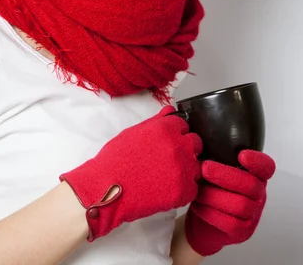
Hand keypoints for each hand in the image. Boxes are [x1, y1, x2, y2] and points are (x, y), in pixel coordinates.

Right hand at [60, 105, 202, 241]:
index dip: (176, 134)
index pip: (184, 126)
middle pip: (195, 143)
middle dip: (185, 149)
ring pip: (197, 166)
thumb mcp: (134, 132)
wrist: (106, 187)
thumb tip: (171, 111)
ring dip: (187, 170)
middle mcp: (179, 146)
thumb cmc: (116, 158)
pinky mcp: (184, 191)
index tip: (167, 143)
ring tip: (168, 176)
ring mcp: (183, 169)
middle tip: (169, 159)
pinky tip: (168, 190)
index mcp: (167, 128)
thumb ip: (157, 121)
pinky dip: (184, 190)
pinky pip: (193, 188)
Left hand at [184, 149, 275, 255]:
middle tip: (205, 168)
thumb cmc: (211, 190)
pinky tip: (198, 206)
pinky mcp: (243, 232)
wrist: (204, 224)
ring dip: (215, 196)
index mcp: (255, 176)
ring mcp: (253, 215)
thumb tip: (199, 139)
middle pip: (251, 185)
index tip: (241, 154)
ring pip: (240, 205)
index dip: (258, 161)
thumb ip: (218, 156)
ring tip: (198, 190)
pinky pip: (231, 223)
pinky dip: (211, 213)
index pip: (267, 167)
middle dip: (226, 175)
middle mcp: (258, 195)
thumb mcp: (217, 172)